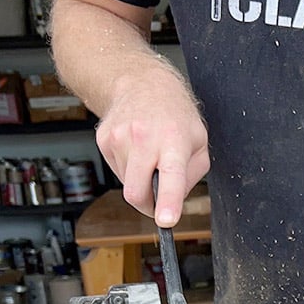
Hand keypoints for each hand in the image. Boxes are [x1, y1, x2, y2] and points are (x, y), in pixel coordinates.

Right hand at [95, 64, 209, 226]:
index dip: (168, 202)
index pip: (171, 176)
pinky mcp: (103, 140)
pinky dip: (129, 169)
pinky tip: (136, 150)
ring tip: (149, 157)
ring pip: (127, 184)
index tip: (165, 220)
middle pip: (136, 192)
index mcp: (174, 140)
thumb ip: (191, 177)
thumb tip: (172, 202)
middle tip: (159, 201)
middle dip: (147, 206)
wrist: (142, 83)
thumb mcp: (199, 144)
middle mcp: (144, 137)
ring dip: (140, 181)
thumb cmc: (175, 116)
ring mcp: (119, 138)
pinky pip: (117, 172)